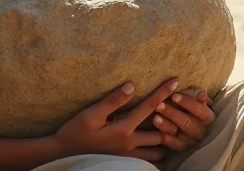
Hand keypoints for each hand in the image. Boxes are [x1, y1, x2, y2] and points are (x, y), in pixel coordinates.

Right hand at [51, 79, 180, 162]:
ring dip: (166, 141)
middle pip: (163, 134)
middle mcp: (130, 145)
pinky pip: (148, 161)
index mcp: (124, 129)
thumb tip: (131, 86)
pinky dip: (156, 153)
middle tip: (179, 110)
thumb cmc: (75, 132)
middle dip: (173, 123)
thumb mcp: (90, 114)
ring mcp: (129, 156)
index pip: (150, 107)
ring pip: (159, 152)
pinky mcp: (125, 162)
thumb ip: (112, 101)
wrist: (64, 154)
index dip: (163, 92)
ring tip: (170, 127)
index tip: (176, 81)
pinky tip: (157, 144)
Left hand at [151, 89, 215, 151]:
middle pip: (188, 122)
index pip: (200, 110)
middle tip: (159, 105)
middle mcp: (200, 130)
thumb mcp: (195, 101)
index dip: (188, 103)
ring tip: (155, 118)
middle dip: (172, 113)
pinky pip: (175, 146)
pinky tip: (159, 134)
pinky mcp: (182, 148)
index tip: (174, 96)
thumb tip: (202, 94)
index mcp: (207, 117)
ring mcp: (191, 141)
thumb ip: (197, 97)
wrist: (184, 124)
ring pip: (180, 134)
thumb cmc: (190, 107)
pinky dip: (168, 140)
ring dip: (167, 126)